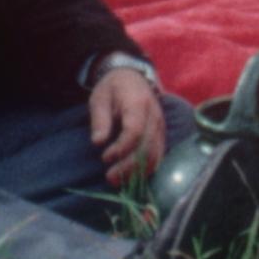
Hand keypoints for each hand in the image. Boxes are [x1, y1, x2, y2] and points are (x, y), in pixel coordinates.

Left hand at [87, 57, 167, 183]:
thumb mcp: (100, 98)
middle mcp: (154, 116)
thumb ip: (99, 119)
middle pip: (147, 146)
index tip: (105, 157)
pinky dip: (146, 169)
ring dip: (137, 171)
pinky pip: (158, 156)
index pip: (135, 131)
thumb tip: (97, 142)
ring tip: (117, 181)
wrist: (132, 77)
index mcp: (138, 103)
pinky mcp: (161, 135)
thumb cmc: (113, 88)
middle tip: (109, 177)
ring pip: (155, 155)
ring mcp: (161, 127)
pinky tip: (131, 176)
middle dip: (128, 166)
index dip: (121, 148)